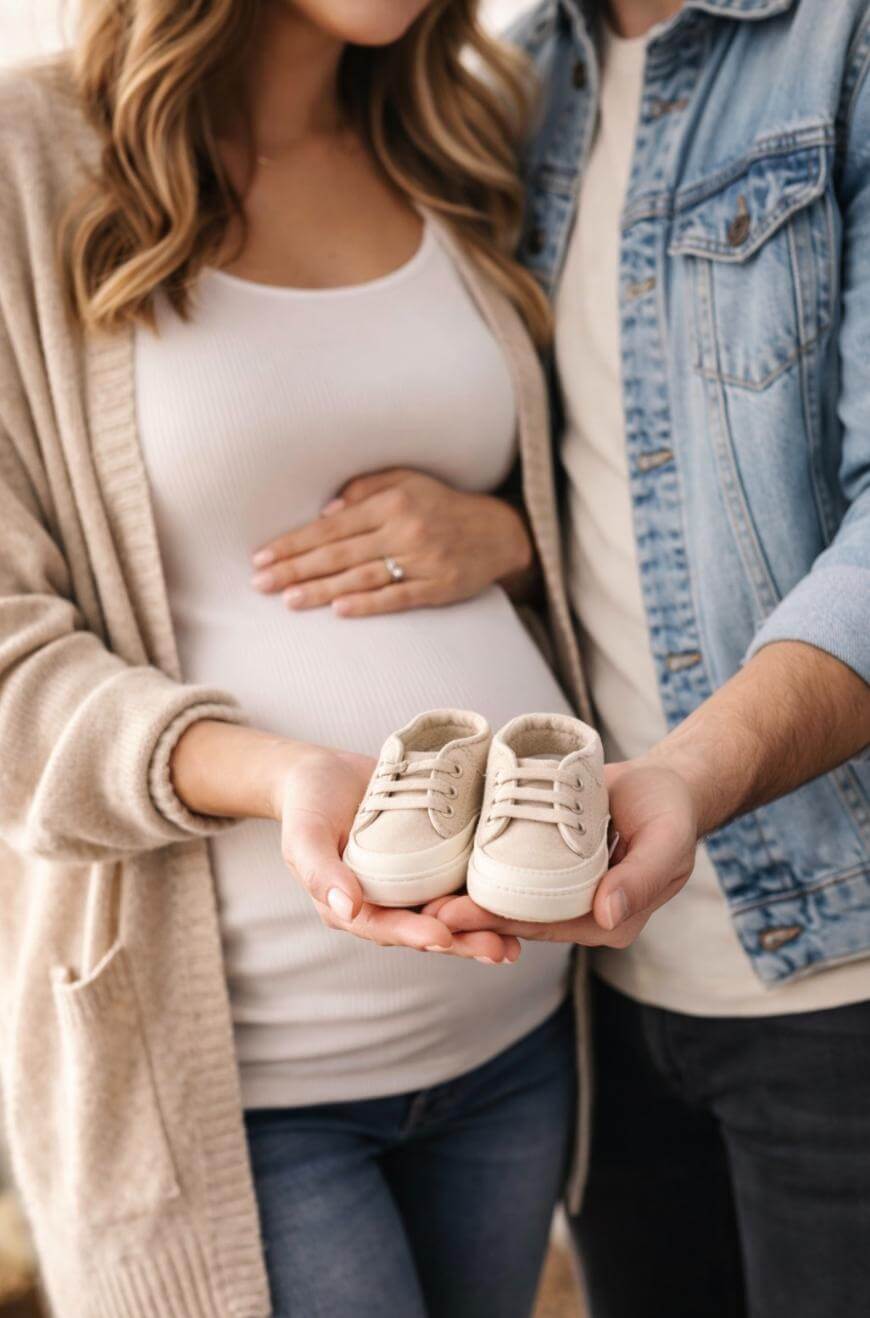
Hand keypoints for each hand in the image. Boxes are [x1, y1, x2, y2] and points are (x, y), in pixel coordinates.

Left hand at [249, 467, 532, 616]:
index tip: (262, 556)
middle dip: (296, 568)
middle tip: (260, 583)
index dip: (294, 542)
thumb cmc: (441, 505)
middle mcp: (404, 530)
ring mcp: (422, 561)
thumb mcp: (406, 481)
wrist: (499, 532)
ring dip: (322, 590)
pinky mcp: (438, 588)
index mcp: (392, 503)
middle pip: (339, 553)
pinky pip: (397, 597)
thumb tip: (324, 511)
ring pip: (362, 577)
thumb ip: (365, 489)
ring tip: (288, 599)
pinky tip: (339, 609)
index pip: (331, 527)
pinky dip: (368, 603)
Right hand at [275, 744, 520, 962]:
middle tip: (498, 948)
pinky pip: (461, 880)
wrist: (325, 772)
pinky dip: (487, 893)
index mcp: (354, 907)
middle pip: (428, 929)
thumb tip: (348, 906)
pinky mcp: (436, 860)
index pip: (386, 928)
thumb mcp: (304, 835)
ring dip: (482, 928)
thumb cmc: (308, 804)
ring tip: (514, 941)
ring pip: (451, 912)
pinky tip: (517, 901)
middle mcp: (388, 902)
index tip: (441, 938)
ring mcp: (414, 884)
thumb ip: (321, 871)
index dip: (414, 934)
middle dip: (463, 942)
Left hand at [430, 759, 698, 947]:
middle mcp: (581, 914)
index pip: (542, 926)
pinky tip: (439, 864)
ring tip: (417, 891)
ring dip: (466, 895)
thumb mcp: (666, 842)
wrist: (664, 786)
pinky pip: (511, 872)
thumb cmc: (670, 813)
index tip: (450, 917)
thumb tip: (606, 916)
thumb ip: (641, 879)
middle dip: (468, 916)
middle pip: (516, 917)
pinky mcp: (548, 865)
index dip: (494, 923)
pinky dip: (478, 870)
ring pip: (508, 898)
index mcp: (608, 921)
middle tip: (420, 906)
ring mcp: (562, 891)